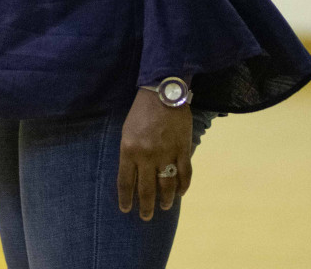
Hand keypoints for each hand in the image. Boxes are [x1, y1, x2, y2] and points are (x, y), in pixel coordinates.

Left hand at [116, 87, 192, 219]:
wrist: (162, 93)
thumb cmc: (140, 111)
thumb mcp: (127, 132)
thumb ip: (129, 153)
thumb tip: (134, 174)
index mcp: (129, 150)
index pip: (126, 182)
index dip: (126, 198)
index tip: (126, 209)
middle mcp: (147, 156)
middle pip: (147, 189)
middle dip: (146, 206)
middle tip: (146, 217)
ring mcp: (167, 154)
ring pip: (167, 185)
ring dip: (166, 200)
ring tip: (164, 207)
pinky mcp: (183, 150)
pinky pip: (185, 174)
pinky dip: (184, 186)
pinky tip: (181, 193)